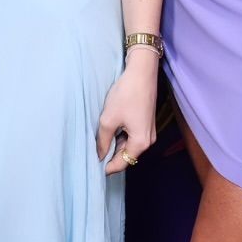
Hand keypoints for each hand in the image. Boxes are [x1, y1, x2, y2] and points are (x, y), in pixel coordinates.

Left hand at [96, 52, 158, 173]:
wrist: (142, 73)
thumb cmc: (126, 95)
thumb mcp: (109, 119)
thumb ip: (103, 141)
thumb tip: (99, 155)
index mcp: (140, 143)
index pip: (122, 163)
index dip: (107, 167)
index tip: (92, 168)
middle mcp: (148, 140)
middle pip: (127, 156)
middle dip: (111, 156)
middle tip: (93, 154)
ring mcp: (149, 131)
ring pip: (129, 145)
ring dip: (115, 145)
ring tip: (99, 141)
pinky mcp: (147, 123)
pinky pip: (132, 136)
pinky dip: (121, 136)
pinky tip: (110, 130)